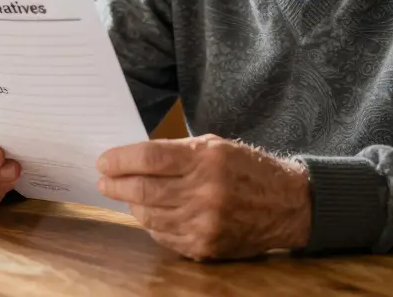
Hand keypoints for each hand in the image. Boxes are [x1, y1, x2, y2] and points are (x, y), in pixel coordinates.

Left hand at [97, 134, 311, 259]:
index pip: (150, 157)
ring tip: (126, 194)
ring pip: (149, 215)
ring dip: (132, 204)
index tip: (103, 161)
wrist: (288, 205)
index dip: (120, 159)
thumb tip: (132, 160)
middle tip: (104, 180)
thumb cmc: (248, 169)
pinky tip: (150, 212)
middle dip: (116, 184)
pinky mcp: (205, 247)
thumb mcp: (215, 146)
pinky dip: (152, 223)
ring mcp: (204, 223)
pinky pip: (163, 236)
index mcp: (207, 160)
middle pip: (143, 189)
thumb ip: (175, 151)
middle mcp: (205, 192)